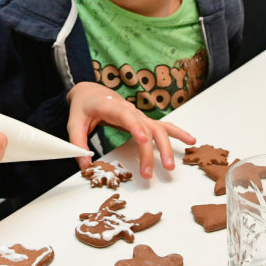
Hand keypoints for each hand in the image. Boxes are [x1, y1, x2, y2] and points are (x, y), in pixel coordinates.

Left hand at [65, 82, 195, 178]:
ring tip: (172, 166)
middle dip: (151, 150)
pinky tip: (191, 141)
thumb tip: (84, 164)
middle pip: (146, 128)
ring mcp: (139, 115)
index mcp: (112, 107)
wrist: (92, 92)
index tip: (143, 140)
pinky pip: (164, 127)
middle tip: (150, 172)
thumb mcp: (74, 122)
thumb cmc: (83, 107)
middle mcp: (130, 110)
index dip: (136, 127)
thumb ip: (78, 142)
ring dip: (167, 147)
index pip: (127, 116)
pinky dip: (178, 133)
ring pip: (159, 129)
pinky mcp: (144, 121)